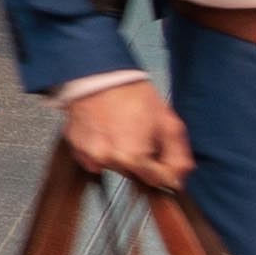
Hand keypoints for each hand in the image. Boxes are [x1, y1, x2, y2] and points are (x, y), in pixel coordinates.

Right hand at [53, 72, 190, 186]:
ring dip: (120, 154)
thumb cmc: (132, 92)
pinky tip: (106, 130)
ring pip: (114, 166)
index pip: (157, 180)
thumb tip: (178, 180)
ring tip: (121, 129)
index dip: (164, 168)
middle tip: (140, 133)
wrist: (98, 73)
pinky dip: (102, 148)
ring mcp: (90, 155)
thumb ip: (177, 156)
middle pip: (134, 173)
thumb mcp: (167, 121)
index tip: (161, 154)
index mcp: (133, 157)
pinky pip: (94, 158)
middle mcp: (109, 160)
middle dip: (140, 159)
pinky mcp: (77, 149)